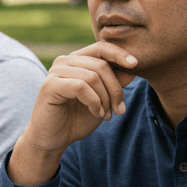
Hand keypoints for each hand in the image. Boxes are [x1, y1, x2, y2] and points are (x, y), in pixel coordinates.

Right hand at [12, 42, 136, 183]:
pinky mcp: (50, 85)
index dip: (120, 54)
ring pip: (93, 76)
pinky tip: (96, 113)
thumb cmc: (77, 118)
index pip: (102, 47)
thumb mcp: (102, 100)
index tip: (136, 65)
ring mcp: (56, 71)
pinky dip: (94, 102)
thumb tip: (132, 69)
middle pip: (101, 65)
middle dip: (115, 89)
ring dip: (105, 99)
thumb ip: (114, 84)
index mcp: (77, 60)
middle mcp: (65, 61)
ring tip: (106, 115)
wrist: (53, 140)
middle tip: (120, 109)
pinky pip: (81, 87)